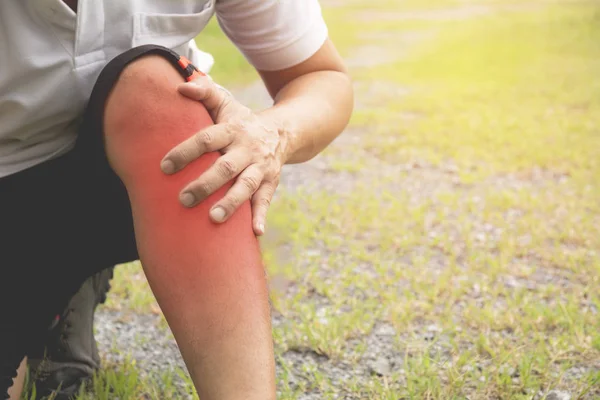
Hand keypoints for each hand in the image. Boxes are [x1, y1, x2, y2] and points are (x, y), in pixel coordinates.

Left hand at [160, 76, 285, 235]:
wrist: (283, 131)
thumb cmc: (242, 121)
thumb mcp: (226, 104)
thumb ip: (205, 92)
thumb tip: (181, 87)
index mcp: (232, 130)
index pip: (206, 139)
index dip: (186, 152)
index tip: (164, 167)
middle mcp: (248, 149)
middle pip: (226, 167)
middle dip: (205, 184)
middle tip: (183, 199)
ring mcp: (261, 167)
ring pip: (247, 186)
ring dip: (231, 202)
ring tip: (213, 218)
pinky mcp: (271, 182)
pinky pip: (266, 200)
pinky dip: (261, 216)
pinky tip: (255, 232)